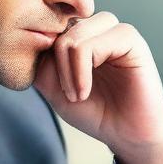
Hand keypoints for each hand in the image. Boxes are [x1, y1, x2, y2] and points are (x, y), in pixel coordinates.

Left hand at [33, 12, 162, 163]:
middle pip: (57, 28)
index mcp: (81, 34)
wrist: (128, 135)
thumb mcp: (55, 88)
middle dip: (55, 66)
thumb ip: (41, 62)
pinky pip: (90, 44)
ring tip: (77, 95)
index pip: (48, 28)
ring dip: (67, 70)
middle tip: (68, 95)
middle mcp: (97, 27)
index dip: (42, 58)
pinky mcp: (129, 39)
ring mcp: (114, 30)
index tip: (53, 88)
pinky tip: (85, 92)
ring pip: (71, 34)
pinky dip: (81, 71)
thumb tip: (33, 40)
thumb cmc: (95, 112)